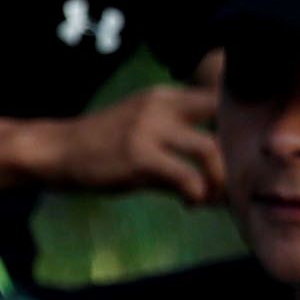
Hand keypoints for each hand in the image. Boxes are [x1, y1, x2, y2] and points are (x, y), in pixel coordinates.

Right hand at [43, 84, 222, 203]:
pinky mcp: (139, 156)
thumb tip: (219, 171)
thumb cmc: (103, 147)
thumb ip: (179, 140)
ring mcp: (150, 129)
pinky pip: (186, 178)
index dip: (239, 126)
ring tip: (213, 197)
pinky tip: (190, 203)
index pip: (221, 98)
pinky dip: (197, 195)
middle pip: (225, 122)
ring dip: (220, 180)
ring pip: (211, 152)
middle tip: (237, 180)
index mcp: (167, 96)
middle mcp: (162, 105)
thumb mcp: (143, 129)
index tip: (241, 153)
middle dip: (238, 154)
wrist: (57, 150)